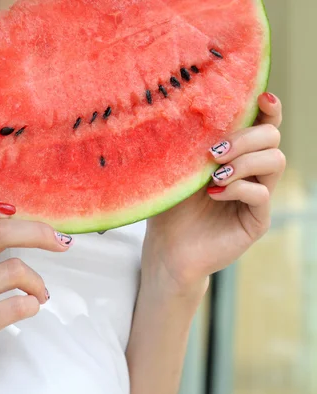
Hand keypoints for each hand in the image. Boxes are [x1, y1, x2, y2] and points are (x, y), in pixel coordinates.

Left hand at [143, 92, 284, 294]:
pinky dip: (238, 189)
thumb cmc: (170, 207)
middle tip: (215, 152)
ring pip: (275, 161)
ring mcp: (257, 196)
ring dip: (244, 161)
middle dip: (247, 137)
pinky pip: (261, 194)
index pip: (261, 125)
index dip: (268, 109)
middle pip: (273, 137)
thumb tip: (187, 109)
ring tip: (214, 174)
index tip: (262, 97)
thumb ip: (188, 145)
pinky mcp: (257, 220)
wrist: (166, 249)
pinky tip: (213, 194)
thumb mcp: (176, 171)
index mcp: (235, 155)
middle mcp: (251, 172)